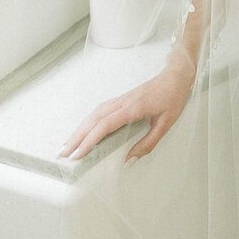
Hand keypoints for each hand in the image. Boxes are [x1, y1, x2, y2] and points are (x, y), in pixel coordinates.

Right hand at [57, 57, 195, 164]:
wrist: (176, 76)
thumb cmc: (173, 98)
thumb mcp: (166, 124)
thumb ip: (147, 144)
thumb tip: (129, 161)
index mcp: (132, 108)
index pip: (105, 125)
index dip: (89, 140)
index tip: (78, 154)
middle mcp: (123, 102)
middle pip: (94, 119)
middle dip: (76, 136)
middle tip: (62, 153)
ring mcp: (121, 99)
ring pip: (94, 113)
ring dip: (79, 128)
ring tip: (67, 144)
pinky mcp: (122, 99)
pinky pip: (100, 110)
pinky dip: (88, 120)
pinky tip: (83, 129)